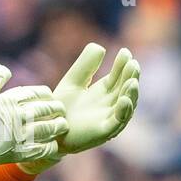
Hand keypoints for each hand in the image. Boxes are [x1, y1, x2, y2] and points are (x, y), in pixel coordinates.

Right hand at [0, 63, 68, 170]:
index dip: (47, 95)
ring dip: (58, 126)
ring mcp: (20, 135)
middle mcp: (18, 116)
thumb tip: (5, 68)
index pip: (38, 93)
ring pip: (49, 128)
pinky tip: (55, 146)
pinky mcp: (19, 153)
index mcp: (10, 99)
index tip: (50, 97)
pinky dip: (52, 146)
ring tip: (62, 126)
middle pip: (47, 109)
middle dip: (57, 109)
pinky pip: (43, 149)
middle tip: (62, 111)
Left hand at [18, 43, 140, 173]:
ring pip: (126, 106)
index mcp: (104, 91)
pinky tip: (124, 99)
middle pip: (125, 89)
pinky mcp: (102, 132)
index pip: (118, 76)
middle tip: (133, 63)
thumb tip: (101, 47)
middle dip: (131, 76)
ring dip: (131, 94)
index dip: (123, 65)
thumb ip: (85, 65)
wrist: (48, 127)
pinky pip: (117, 122)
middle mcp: (109, 104)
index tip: (125, 52)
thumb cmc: (61, 106)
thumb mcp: (73, 81)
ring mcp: (107, 118)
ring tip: (132, 81)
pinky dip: (123, 112)